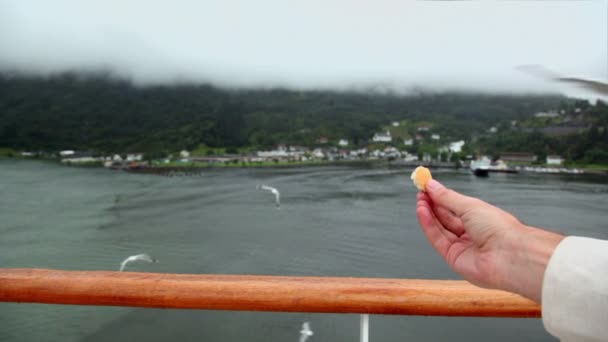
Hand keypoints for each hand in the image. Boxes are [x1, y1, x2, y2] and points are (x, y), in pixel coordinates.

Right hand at [415, 179, 563, 302]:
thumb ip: (447, 197)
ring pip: (440, 229)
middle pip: (446, 218)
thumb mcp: (469, 205)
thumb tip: (433, 185)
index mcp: (481, 219)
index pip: (455, 207)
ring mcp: (463, 247)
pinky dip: (428, 225)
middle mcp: (472, 233)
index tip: (428, 187)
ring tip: (420, 200)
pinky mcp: (454, 258)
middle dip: (432, 205)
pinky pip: (437, 239)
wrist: (508, 254)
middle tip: (421, 192)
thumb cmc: (499, 229)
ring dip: (428, 214)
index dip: (440, 197)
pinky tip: (423, 212)